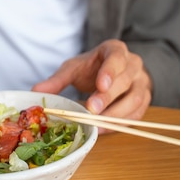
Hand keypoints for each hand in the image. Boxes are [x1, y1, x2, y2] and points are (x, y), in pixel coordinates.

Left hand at [32, 39, 152, 129]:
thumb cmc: (91, 68)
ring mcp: (142, 82)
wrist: (109, 72)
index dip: (110, 72)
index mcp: (116, 50)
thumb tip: (36, 92)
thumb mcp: (73, 68)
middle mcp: (133, 64)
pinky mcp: (144, 100)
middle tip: (92, 110)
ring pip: (135, 99)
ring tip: (96, 124)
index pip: (117, 57)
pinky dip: (120, 123)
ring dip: (115, 114)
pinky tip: (103, 129)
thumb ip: (57, 80)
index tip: (100, 85)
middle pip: (125, 81)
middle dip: (108, 97)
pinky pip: (136, 114)